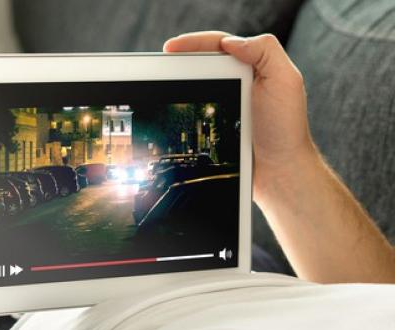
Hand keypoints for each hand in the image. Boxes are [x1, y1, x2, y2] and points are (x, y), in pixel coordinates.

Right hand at [164, 32, 316, 203]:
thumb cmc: (285, 129)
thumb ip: (264, 51)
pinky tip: (169, 114)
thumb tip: (229, 42)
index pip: (217, 45)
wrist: (279, 171)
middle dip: (178, 61)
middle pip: (200, 64)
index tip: (171, 48)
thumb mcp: (285, 81)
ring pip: (193, 88)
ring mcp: (223, 104)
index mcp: (252, 67)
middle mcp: (236, 83)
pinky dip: (179, 112)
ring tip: (159, 86)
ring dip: (175, 86)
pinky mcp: (214, 126)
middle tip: (160, 66)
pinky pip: (191, 113)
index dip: (193, 43)